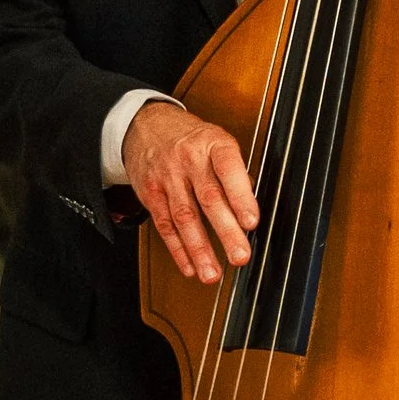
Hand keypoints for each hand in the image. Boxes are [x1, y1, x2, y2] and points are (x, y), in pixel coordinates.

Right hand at [123, 97, 259, 286]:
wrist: (146, 126)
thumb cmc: (190, 138)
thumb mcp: (217, 141)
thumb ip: (235, 173)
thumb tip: (249, 205)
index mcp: (213, 144)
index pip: (229, 170)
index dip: (241, 197)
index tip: (252, 222)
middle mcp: (189, 160)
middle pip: (208, 198)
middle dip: (225, 232)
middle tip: (240, 256)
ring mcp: (168, 178)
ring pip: (184, 217)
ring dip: (199, 249)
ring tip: (213, 273)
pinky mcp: (151, 193)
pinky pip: (164, 224)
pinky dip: (177, 249)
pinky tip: (189, 266)